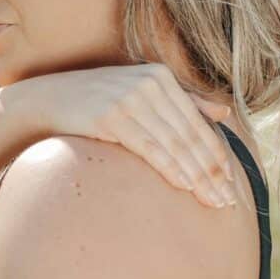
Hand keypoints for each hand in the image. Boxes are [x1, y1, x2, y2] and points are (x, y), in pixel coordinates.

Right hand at [29, 63, 236, 207]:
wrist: (48, 99)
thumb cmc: (97, 100)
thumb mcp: (140, 91)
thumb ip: (183, 100)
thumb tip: (225, 112)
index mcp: (161, 76)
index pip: (198, 123)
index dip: (217, 156)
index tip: (231, 184)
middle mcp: (149, 84)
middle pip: (190, 136)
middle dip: (212, 172)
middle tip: (227, 202)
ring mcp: (129, 98)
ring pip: (174, 143)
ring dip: (196, 176)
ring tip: (212, 201)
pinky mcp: (110, 116)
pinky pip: (148, 146)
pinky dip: (169, 167)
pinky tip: (184, 185)